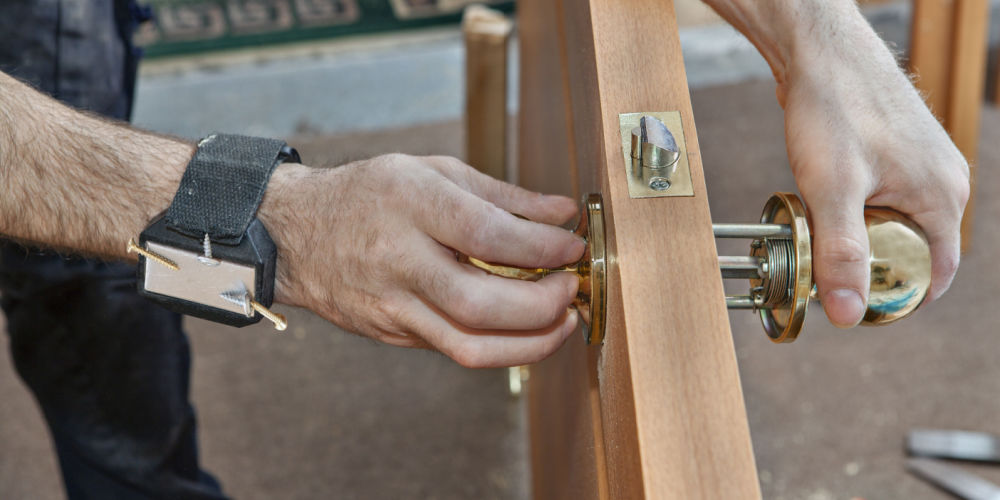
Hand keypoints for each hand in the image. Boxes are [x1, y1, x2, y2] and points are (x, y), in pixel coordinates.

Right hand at [260, 154, 585, 367]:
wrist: (297, 233)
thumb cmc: (372, 194)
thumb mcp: (435, 172)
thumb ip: (504, 194)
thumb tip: (563, 213)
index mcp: (409, 204)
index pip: (485, 233)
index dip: (540, 246)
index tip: (572, 247)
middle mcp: (397, 259)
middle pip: (479, 303)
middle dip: (541, 306)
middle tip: (569, 290)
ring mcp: (391, 305)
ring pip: (468, 345)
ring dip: (530, 343)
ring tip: (560, 322)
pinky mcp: (392, 334)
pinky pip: (454, 348)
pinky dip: (500, 344)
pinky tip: (523, 327)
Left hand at [778, 22, 968, 326]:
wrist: (820, 52)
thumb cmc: (833, 109)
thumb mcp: (832, 190)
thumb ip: (840, 253)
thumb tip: (847, 312)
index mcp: (944, 197)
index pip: (935, 274)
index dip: (897, 297)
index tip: (855, 307)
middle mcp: (944, 181)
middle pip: (914, 250)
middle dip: (873, 266)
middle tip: (826, 270)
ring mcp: (924, 164)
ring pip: (895, 224)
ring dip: (861, 237)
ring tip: (821, 233)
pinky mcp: (899, 153)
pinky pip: (884, 199)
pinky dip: (857, 210)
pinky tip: (825, 203)